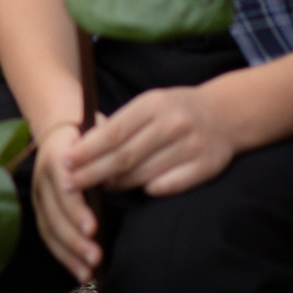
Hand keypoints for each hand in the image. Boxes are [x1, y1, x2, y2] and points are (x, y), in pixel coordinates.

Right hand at [28, 123, 98, 282]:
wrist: (60, 130)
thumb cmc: (88, 136)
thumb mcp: (98, 136)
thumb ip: (105, 155)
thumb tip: (117, 178)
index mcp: (56, 156)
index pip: (62, 185)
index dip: (76, 208)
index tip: (92, 227)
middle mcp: (42, 177)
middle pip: (53, 212)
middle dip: (74, 238)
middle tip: (96, 257)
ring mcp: (39, 194)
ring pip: (48, 227)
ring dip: (68, 252)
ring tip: (88, 271)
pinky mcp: (40, 209)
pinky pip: (48, 235)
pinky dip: (63, 256)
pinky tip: (80, 273)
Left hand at [65, 85, 238, 197]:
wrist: (226, 114)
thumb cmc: (174, 110)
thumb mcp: (148, 104)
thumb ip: (121, 124)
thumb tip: (83, 149)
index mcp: (153, 104)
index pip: (113, 132)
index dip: (87, 151)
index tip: (65, 162)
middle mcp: (173, 124)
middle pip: (125, 157)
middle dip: (93, 172)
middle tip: (71, 184)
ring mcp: (192, 147)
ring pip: (144, 174)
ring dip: (118, 183)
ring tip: (100, 186)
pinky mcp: (206, 167)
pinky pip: (169, 185)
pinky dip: (148, 189)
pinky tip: (137, 188)